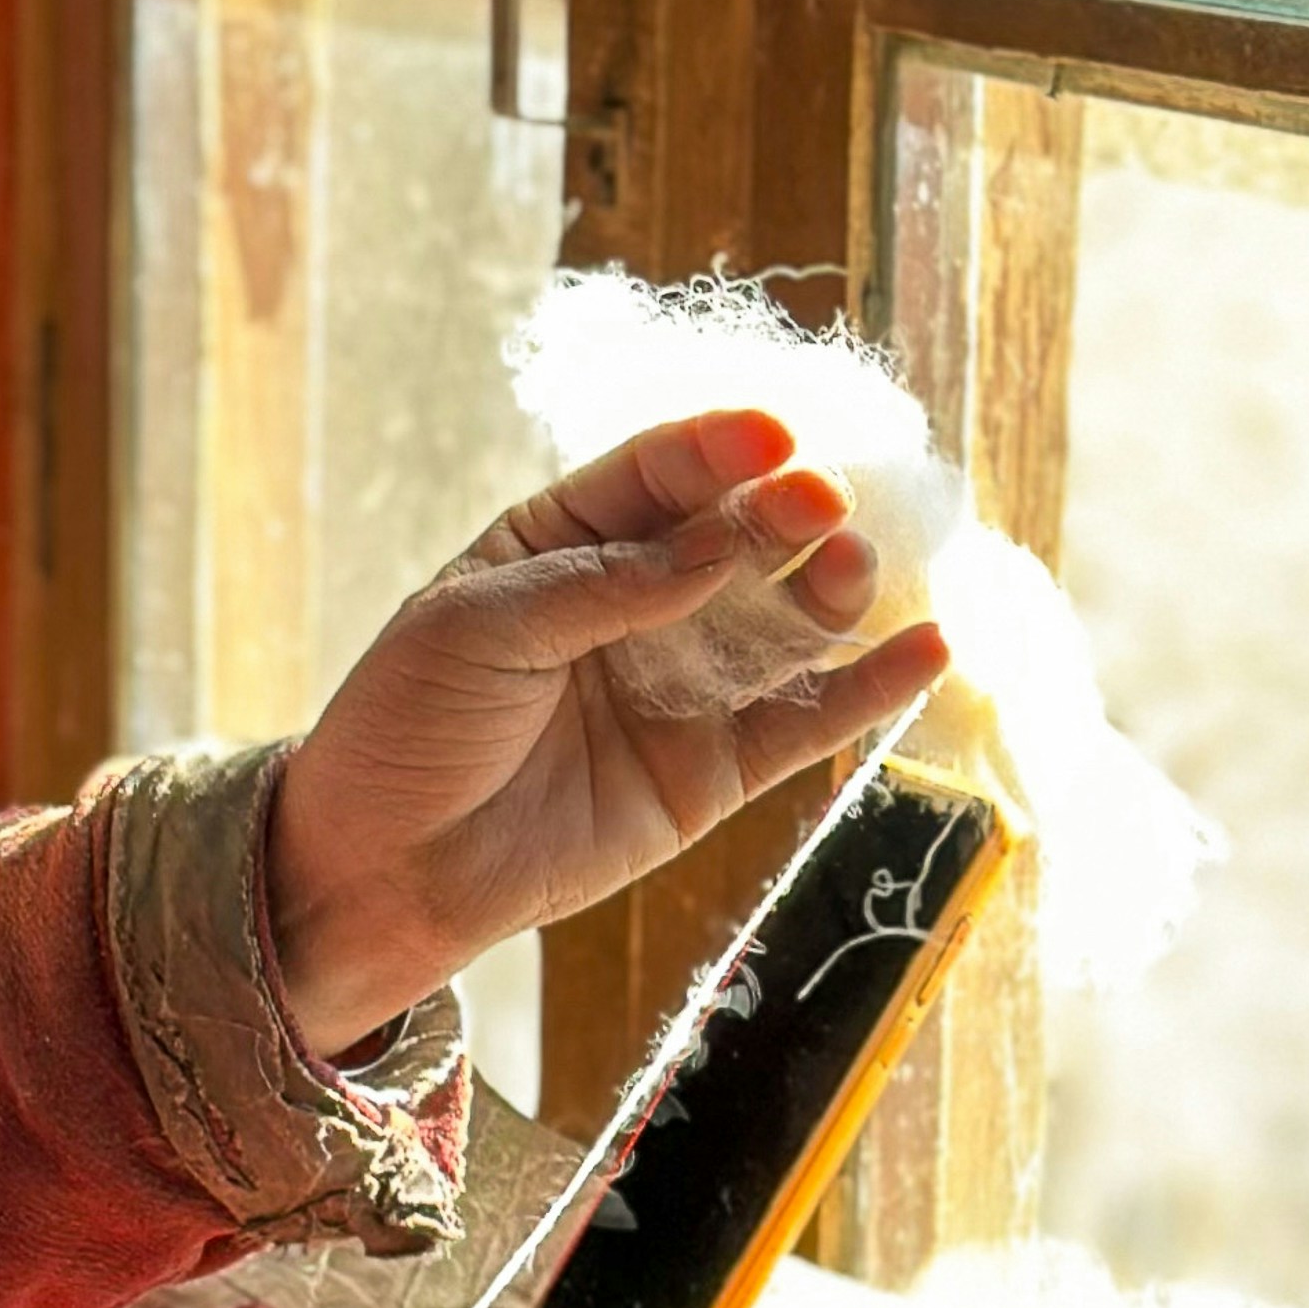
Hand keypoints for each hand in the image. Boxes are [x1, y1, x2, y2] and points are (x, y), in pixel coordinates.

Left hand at [263, 407, 948, 1060]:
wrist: (381, 870)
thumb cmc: (406, 728)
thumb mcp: (477, 631)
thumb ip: (599, 589)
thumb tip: (715, 548)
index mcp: (561, 541)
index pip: (656, 476)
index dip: (717, 452)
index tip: (771, 437)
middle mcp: (636, 601)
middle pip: (735, 540)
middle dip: (782, 515)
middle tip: (819, 504)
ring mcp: (681, 685)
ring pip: (783, 624)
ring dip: (830, 591)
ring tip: (855, 570)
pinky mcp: (712, 771)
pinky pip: (804, 721)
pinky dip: (868, 689)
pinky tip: (927, 648)